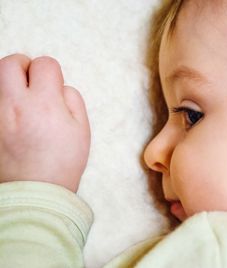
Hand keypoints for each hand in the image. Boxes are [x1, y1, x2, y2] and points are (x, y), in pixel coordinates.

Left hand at [0, 54, 89, 191]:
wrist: (36, 193)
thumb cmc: (62, 163)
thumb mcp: (82, 130)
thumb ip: (73, 100)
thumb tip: (59, 86)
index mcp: (44, 104)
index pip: (45, 64)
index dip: (51, 71)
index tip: (52, 84)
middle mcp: (14, 105)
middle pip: (10, 63)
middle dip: (23, 66)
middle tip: (30, 81)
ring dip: (7, 82)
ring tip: (17, 97)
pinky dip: (1, 102)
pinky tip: (10, 114)